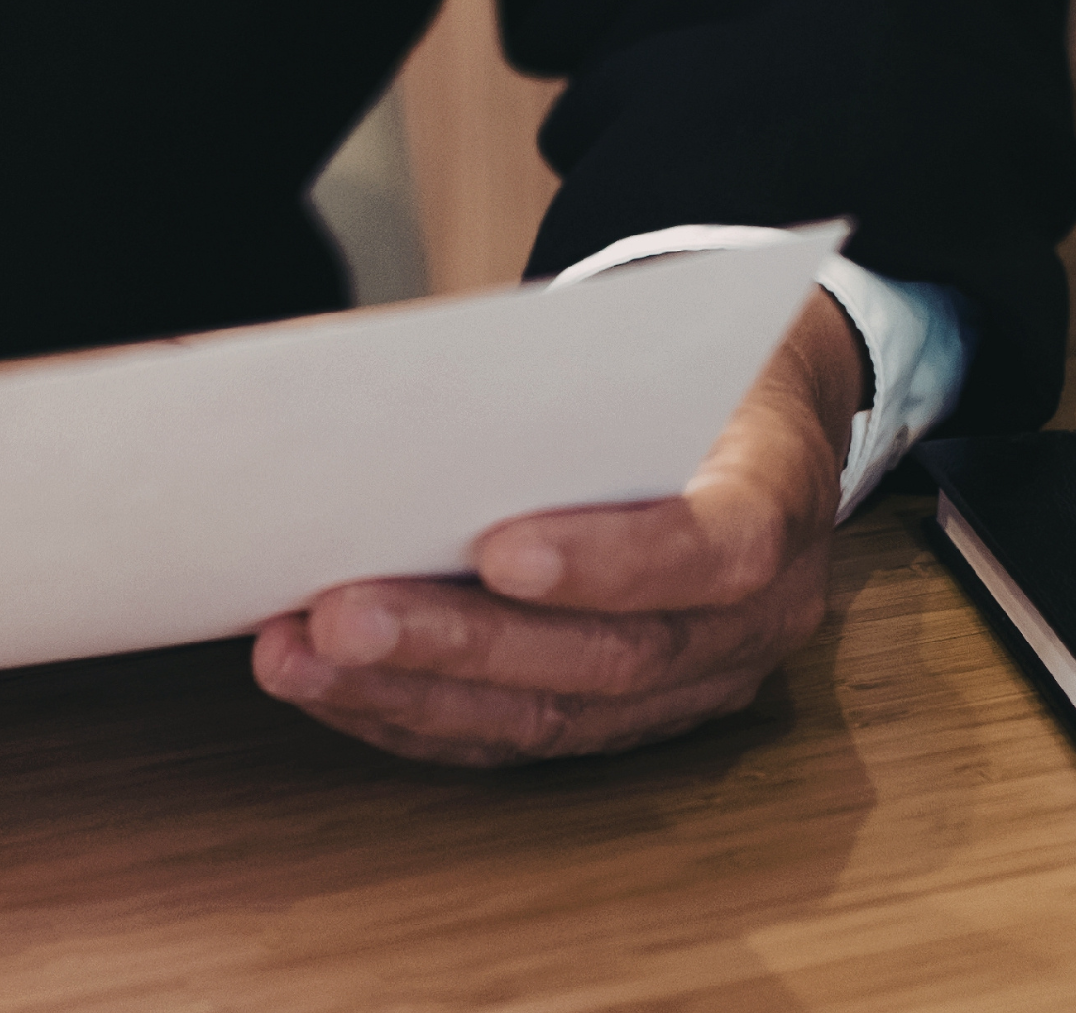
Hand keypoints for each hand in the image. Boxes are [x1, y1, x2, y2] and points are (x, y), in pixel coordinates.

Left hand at [251, 287, 864, 765]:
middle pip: (610, 658)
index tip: (497, 551)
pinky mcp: (626, 722)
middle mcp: (752, 622)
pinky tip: (328, 686)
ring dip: (410, 693)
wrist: (748, 425)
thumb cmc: (679, 368)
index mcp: (779, 502)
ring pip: (552, 717)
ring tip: (297, 657)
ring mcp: (693, 686)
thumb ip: (556, 372)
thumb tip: (363, 381)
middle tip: (338, 615)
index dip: (608, 563)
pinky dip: (413, 716)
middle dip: (460, 643)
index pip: (714, 552)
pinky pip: (517, 738)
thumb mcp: (656, 337)